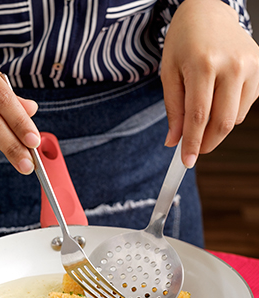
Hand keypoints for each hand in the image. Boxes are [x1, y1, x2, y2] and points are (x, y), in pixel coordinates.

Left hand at [160, 0, 258, 167]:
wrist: (208, 12)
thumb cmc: (184, 43)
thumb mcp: (169, 74)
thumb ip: (173, 110)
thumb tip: (174, 141)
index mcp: (204, 64)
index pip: (198, 116)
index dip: (192, 143)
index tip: (187, 162)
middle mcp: (232, 65)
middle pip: (222, 123)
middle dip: (206, 143)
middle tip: (194, 149)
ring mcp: (251, 66)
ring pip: (235, 118)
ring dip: (217, 125)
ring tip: (204, 107)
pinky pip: (245, 107)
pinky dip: (230, 111)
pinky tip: (220, 94)